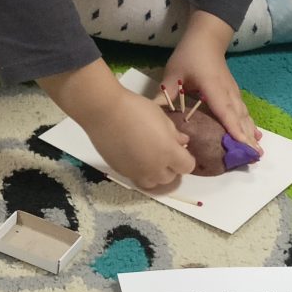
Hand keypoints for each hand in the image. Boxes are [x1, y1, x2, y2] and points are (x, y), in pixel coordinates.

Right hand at [40, 62, 193, 190]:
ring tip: (150, 159)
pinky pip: (136, 178)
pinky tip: (135, 156)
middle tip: (165, 152)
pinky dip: (140, 171)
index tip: (181, 151)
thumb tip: (182, 142)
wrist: (104, 112)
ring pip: (153, 183)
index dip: (186, 159)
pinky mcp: (121, 171)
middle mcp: (154, 168)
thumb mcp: (161, 117)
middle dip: (172, 167)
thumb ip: (174, 134)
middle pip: (170, 177)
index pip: (187, 167)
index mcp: (168, 153)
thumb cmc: (135, 109)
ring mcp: (136, 172)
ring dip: (156, 174)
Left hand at [164, 13, 260, 149]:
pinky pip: (243, 111)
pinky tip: (255, 135)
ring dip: (251, 132)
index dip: (232, 127)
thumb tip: (154, 116)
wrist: (207, 38)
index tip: (242, 143)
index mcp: (212, 87)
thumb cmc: (189, 55)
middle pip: (239, 116)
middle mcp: (227, 91)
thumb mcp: (173, 73)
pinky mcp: (234, 92)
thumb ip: (165, 94)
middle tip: (255, 156)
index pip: (224, 110)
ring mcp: (233, 91)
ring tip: (258, 151)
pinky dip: (249, 124)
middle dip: (247, 136)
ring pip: (244, 115)